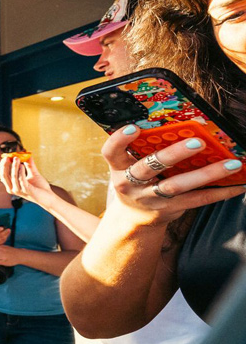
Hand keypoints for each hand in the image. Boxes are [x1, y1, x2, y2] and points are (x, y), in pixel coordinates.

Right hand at [0, 155, 52, 205]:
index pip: (1, 174)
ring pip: (13, 177)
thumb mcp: (33, 174)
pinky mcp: (26, 190)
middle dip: (5, 165)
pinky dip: (21, 172)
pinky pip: (21, 180)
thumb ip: (29, 165)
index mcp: (12, 185)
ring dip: (14, 166)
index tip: (6, 157)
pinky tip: (22, 165)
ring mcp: (19, 190)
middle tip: (9, 156)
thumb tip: (27, 155)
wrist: (49, 197)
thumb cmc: (40, 188)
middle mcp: (13, 189)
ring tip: (17, 158)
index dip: (2, 165)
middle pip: (4, 175)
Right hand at [104, 125, 245, 225]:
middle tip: (197, 142)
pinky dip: (219, 192)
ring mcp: (150, 198)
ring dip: (206, 174)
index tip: (134, 127)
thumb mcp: (128, 167)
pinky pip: (196, 200)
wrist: (133, 218)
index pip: (111, 152)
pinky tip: (237, 185)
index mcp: (119, 168)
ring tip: (230, 164)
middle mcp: (131, 184)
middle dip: (172, 155)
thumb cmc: (136, 182)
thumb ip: (142, 150)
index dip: (120, 140)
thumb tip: (176, 125)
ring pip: (177, 185)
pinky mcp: (169, 209)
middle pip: (148, 168)